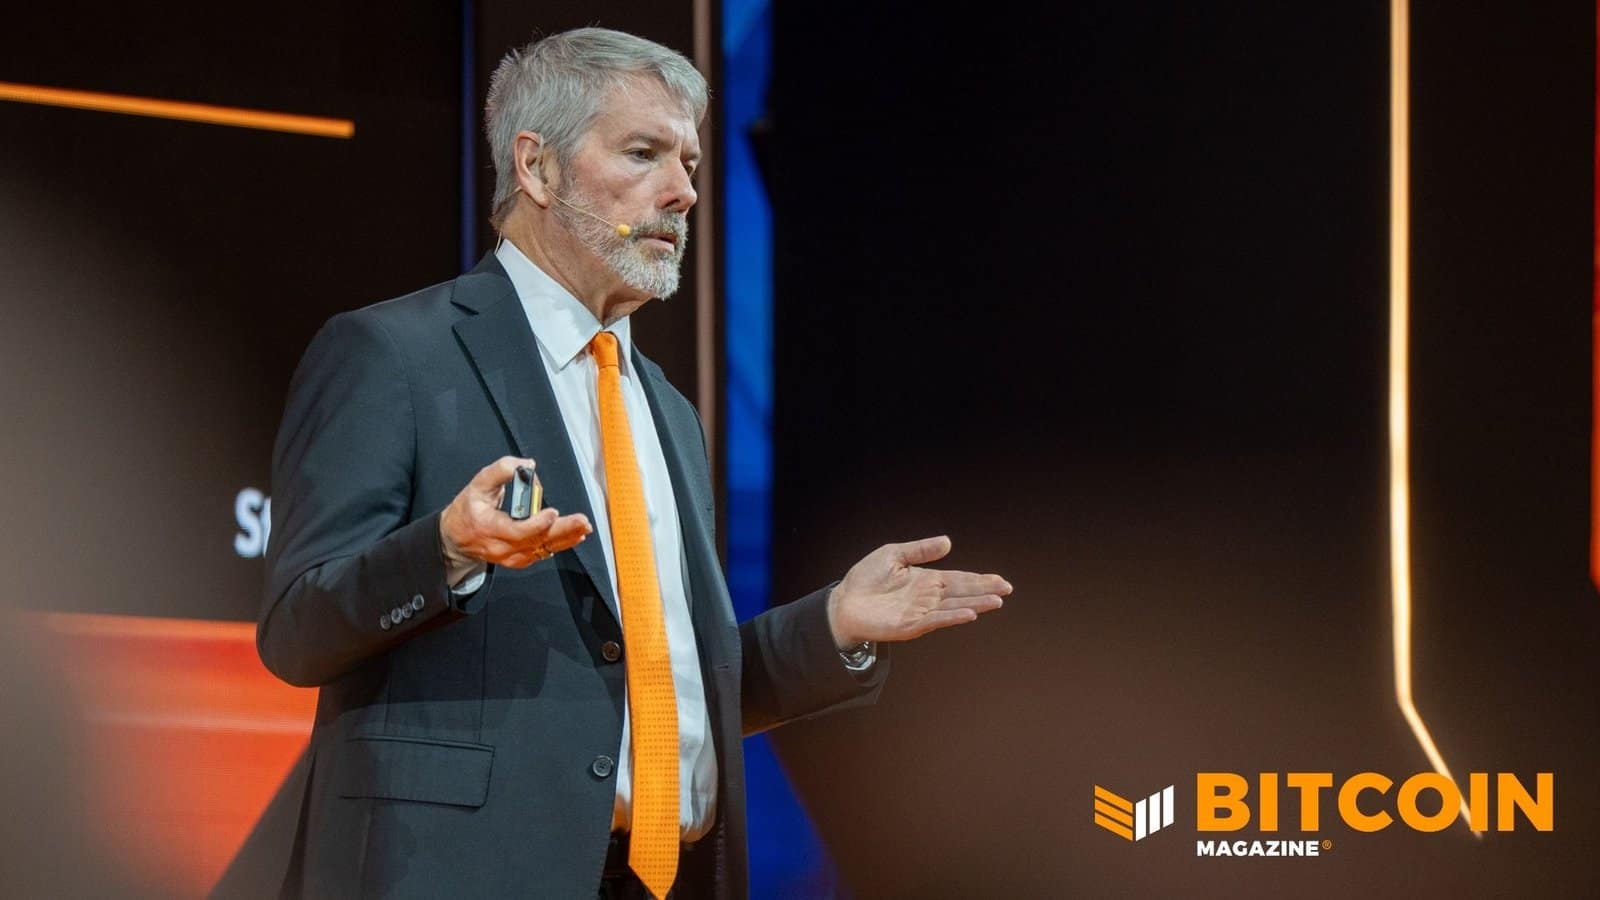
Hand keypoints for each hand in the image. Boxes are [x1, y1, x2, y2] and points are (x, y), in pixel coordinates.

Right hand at [439, 456, 592, 581]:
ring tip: (583, 527)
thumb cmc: (467, 510)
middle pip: (536, 542)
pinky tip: (573, 536)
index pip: (517, 531)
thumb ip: (501, 470)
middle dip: (562, 531)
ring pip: (543, 549)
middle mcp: (501, 547)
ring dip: (566, 538)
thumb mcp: (477, 485)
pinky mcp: (518, 559)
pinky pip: (541, 553)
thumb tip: (528, 465)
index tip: (552, 511)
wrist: (455, 538)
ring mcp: (511, 556)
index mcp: (489, 528)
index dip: (537, 524)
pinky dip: (559, 544)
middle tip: (582, 522)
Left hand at [825, 536, 1010, 646]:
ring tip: (996, 601)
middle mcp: (928, 597)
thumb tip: (948, 542)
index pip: (959, 579)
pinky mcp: (910, 625)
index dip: (980, 579)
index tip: (1000, 580)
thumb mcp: (894, 555)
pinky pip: (935, 620)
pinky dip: (953, 617)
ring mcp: (921, 612)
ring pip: (954, 607)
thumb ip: (920, 550)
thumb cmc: (866, 579)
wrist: (844, 601)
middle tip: (1007, 589)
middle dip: (985, 591)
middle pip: (962, 593)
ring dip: (975, 604)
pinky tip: (969, 613)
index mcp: (926, 580)